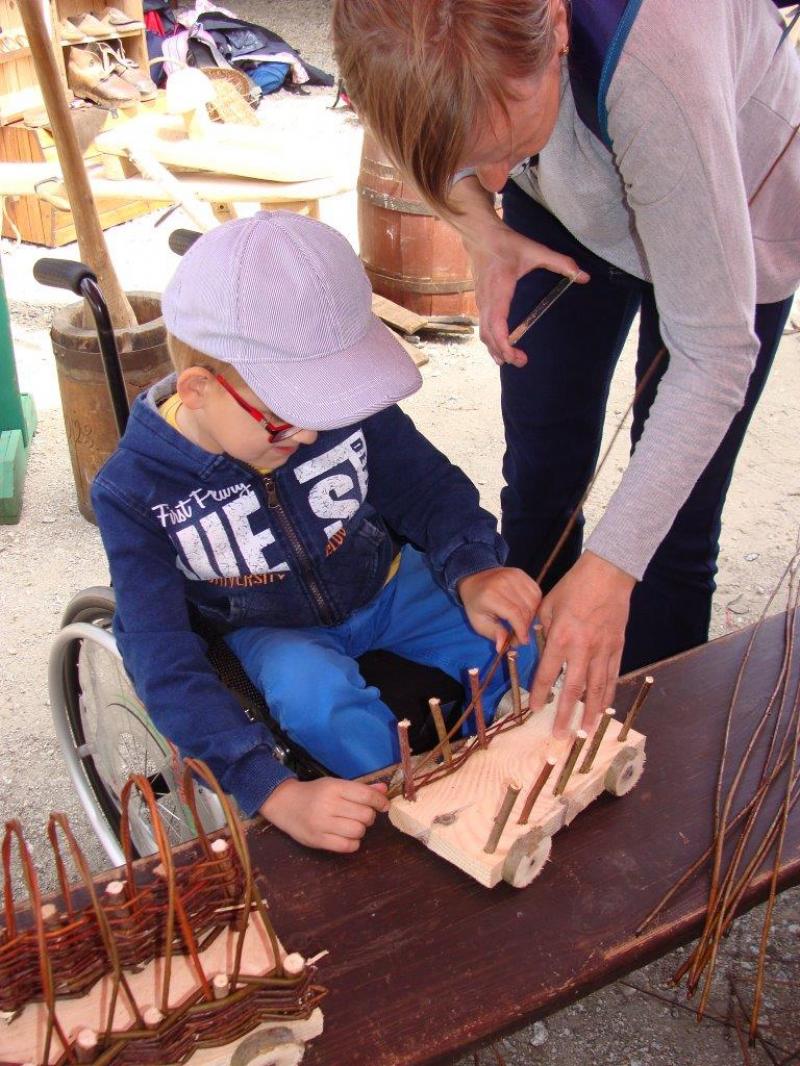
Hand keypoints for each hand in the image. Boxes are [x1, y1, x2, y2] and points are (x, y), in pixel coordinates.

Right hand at [260, 777, 388, 852]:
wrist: (284, 803)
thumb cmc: (313, 793)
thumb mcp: (335, 785)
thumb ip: (360, 788)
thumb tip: (384, 789)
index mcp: (334, 787)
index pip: (366, 795)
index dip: (380, 801)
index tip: (384, 805)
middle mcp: (328, 805)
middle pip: (365, 815)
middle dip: (369, 816)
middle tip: (362, 815)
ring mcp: (322, 824)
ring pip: (358, 831)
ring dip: (360, 829)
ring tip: (353, 825)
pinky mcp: (317, 840)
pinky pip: (347, 846)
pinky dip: (353, 843)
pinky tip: (346, 836)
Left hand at [457, 566, 541, 651]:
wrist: (474, 579)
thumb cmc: (476, 604)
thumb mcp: (479, 622)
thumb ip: (493, 633)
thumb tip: (502, 647)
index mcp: (490, 595)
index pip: (514, 614)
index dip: (521, 629)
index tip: (523, 641)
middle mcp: (503, 582)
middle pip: (525, 608)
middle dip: (526, 626)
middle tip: (520, 635)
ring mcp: (514, 575)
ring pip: (533, 600)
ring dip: (532, 616)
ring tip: (523, 623)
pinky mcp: (521, 573)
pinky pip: (536, 592)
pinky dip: (535, 604)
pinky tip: (527, 611)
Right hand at [466, 224, 589, 367]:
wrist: (480, 235)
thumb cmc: (506, 243)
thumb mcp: (536, 250)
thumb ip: (561, 263)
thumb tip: (583, 276)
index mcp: (499, 290)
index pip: (497, 324)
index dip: (504, 343)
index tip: (515, 354)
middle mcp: (487, 301)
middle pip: (489, 336)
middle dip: (503, 352)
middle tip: (522, 362)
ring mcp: (482, 302)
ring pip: (484, 334)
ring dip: (495, 349)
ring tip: (511, 360)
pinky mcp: (481, 302)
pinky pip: (483, 327)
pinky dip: (491, 340)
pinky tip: (500, 348)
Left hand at [531, 552, 635, 736]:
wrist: (607, 574)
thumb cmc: (573, 587)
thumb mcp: (546, 606)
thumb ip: (540, 630)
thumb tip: (533, 648)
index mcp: (561, 637)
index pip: (548, 673)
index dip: (540, 693)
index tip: (535, 709)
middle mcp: (582, 648)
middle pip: (573, 689)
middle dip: (566, 714)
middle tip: (561, 735)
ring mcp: (603, 650)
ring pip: (597, 688)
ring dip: (591, 713)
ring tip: (586, 732)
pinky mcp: (618, 647)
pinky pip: (612, 676)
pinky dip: (608, 695)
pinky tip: (605, 708)